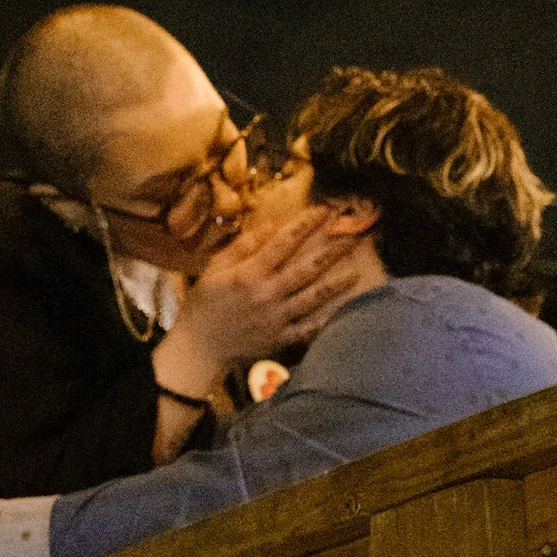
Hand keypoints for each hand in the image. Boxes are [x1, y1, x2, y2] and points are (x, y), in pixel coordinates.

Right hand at [165, 205, 367, 391]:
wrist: (200, 346)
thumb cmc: (205, 303)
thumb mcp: (215, 268)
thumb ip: (242, 247)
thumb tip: (270, 227)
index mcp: (249, 273)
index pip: (283, 243)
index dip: (305, 224)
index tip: (325, 210)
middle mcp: (267, 294)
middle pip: (306, 268)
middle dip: (332, 250)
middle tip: (354, 236)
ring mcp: (276, 318)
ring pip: (313, 297)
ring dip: (336, 284)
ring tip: (357, 271)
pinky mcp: (280, 338)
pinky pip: (308, 329)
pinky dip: (325, 320)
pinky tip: (342, 310)